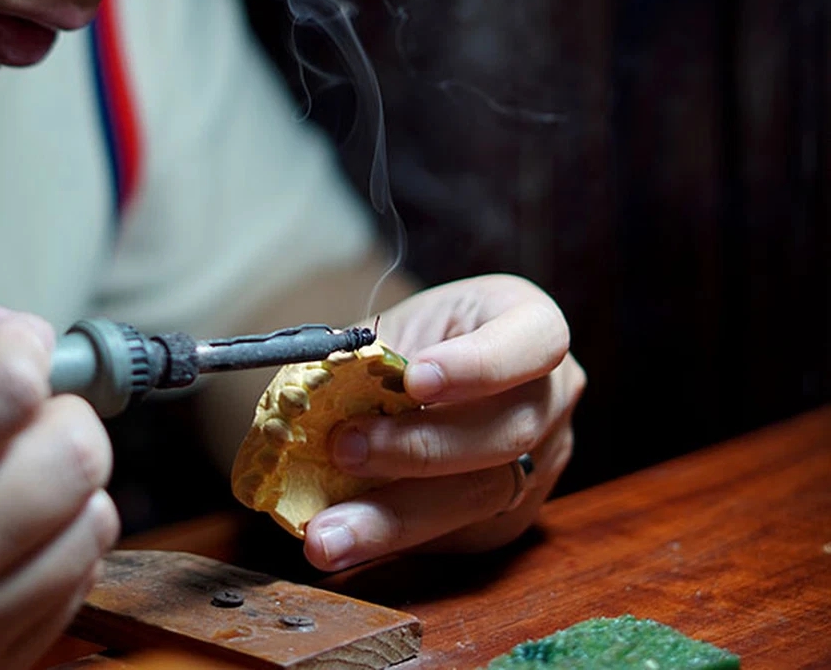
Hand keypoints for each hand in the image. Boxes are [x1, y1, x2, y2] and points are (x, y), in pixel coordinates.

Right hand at [0, 280, 118, 668]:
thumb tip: (10, 323)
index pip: (14, 387)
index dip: (21, 349)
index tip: (11, 350)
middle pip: (75, 453)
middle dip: (57, 416)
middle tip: (21, 420)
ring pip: (93, 518)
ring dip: (66, 487)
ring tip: (11, 483)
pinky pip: (80, 582)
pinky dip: (58, 548)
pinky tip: (6, 539)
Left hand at [304, 274, 584, 570]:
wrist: (441, 374)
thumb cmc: (425, 338)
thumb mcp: (406, 323)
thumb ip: (373, 353)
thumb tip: (311, 387)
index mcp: (534, 326)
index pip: (534, 342)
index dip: (480, 364)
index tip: (415, 378)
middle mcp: (553, 397)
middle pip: (505, 433)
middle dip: (417, 448)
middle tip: (344, 450)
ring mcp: (542, 462)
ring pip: (479, 497)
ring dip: (394, 517)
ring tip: (328, 532)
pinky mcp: (512, 516)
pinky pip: (457, 533)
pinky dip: (394, 538)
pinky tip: (346, 540)